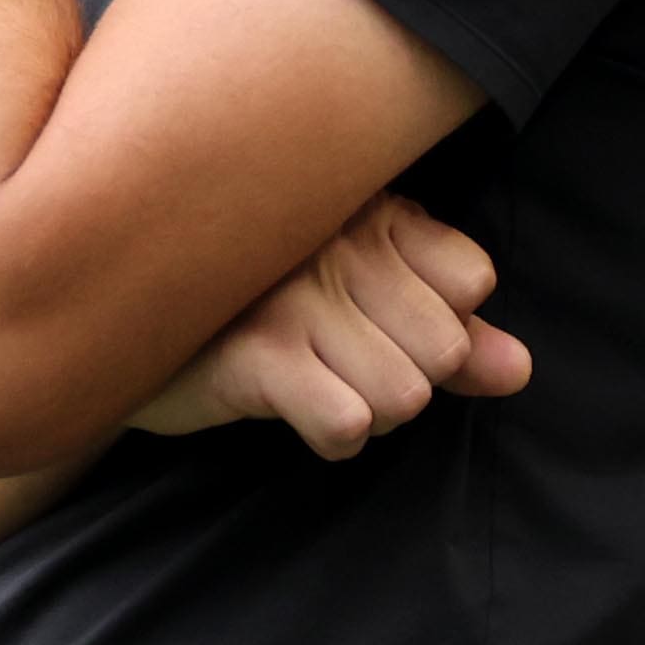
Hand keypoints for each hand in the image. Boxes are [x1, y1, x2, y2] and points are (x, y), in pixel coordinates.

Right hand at [131, 195, 533, 460]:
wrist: (123, 326)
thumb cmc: (254, 308)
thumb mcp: (363, 301)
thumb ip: (451, 331)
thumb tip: (520, 370)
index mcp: (367, 210)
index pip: (471, 279)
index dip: (441, 319)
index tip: (383, 315)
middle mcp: (334, 242)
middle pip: (444, 349)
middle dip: (405, 375)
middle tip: (339, 358)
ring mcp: (294, 297)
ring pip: (403, 396)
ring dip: (365, 408)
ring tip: (313, 380)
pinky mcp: (253, 354)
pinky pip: (347, 423)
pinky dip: (330, 433)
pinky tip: (294, 408)